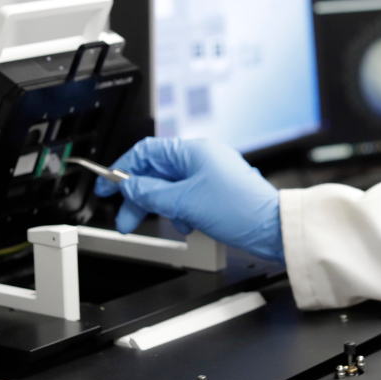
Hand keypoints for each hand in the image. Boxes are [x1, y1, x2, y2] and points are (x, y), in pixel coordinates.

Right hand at [94, 138, 283, 261]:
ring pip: (171, 189)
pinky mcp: (217, 193)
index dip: (123, 168)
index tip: (107, 186)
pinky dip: (183, 213)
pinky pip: (187, 199)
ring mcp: (210, 176)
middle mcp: (202, 159)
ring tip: (174, 223)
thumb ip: (151, 193)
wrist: (273, 228)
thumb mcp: (184, 202)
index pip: (147, 152)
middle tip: (126, 219)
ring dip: (165, 208)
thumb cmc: (239, 209)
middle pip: (157, 173)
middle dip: (140, 197)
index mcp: (193, 151)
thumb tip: (130, 186)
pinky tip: (190, 225)